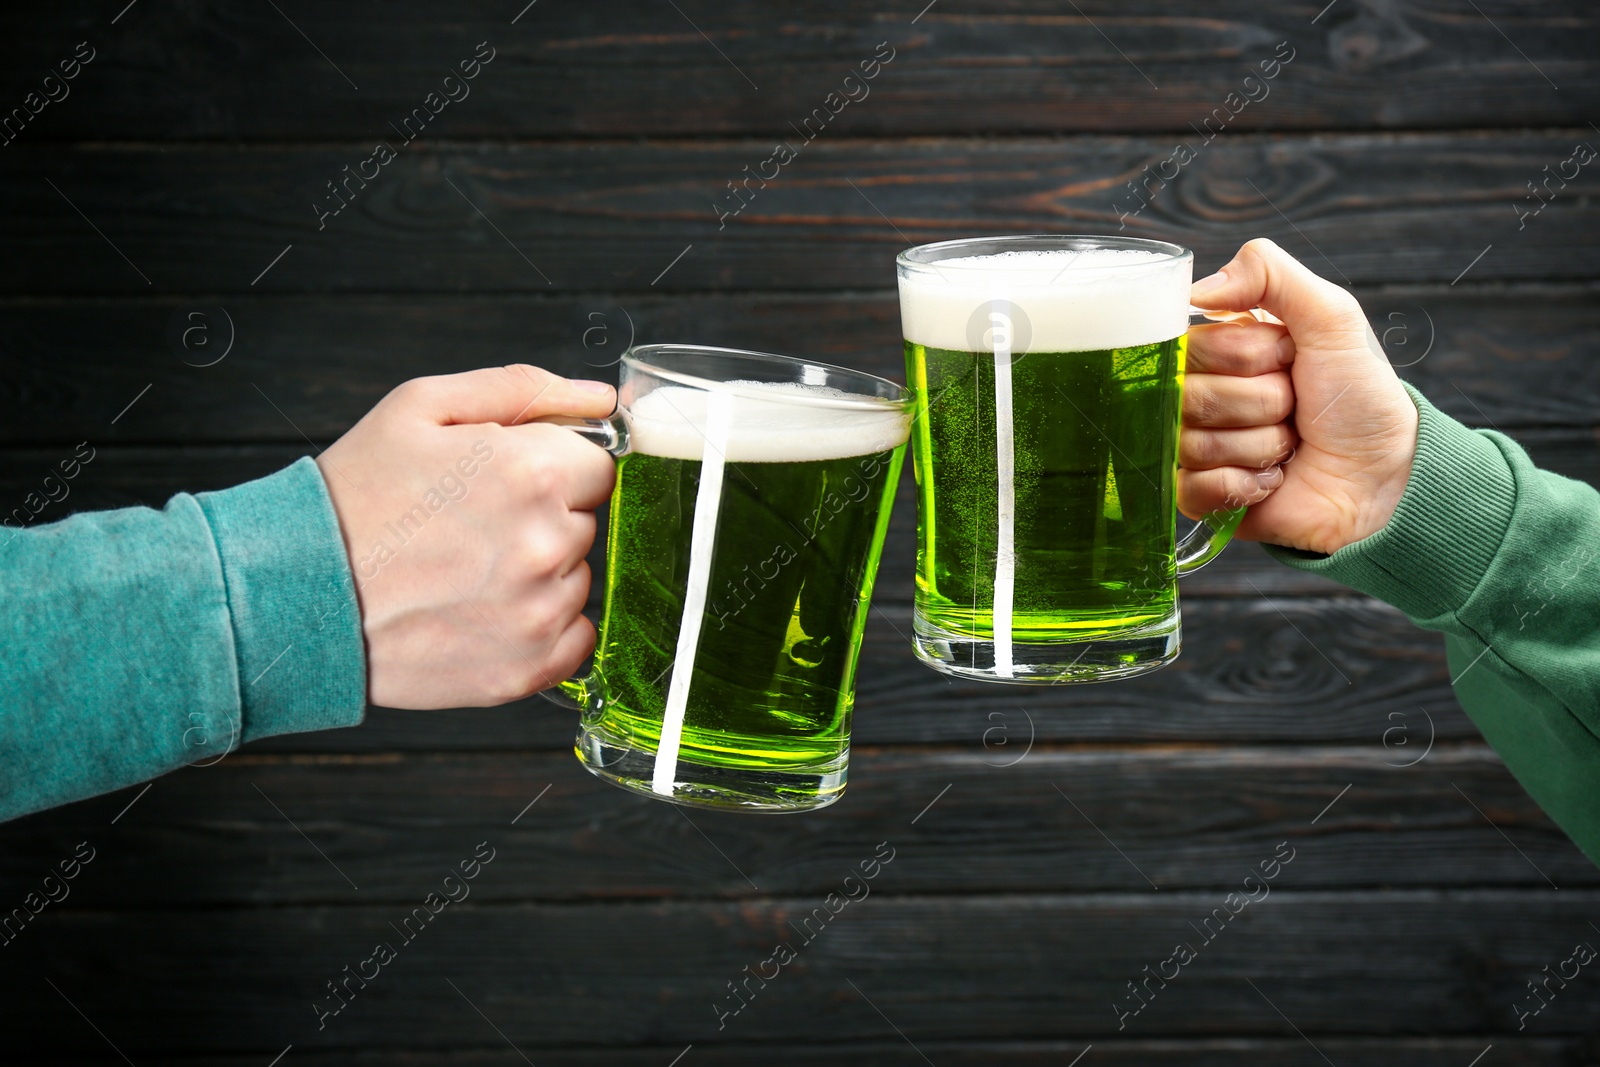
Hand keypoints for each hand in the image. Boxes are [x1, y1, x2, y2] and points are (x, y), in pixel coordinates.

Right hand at [316, 365, 616, 708]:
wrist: (291, 593)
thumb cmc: (353, 496)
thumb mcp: (423, 407)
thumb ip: (524, 391)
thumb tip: (601, 400)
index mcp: (532, 473)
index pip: (598, 467)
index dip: (553, 469)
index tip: (507, 482)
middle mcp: (547, 545)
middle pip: (585, 522)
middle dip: (542, 518)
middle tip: (469, 527)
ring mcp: (539, 613)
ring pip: (577, 579)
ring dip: (539, 574)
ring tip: (463, 571)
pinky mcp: (525, 669)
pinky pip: (574, 637)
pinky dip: (540, 627)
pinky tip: (480, 611)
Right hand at [1178, 238, 1419, 555]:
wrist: (1383, 474)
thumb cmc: (1359, 398)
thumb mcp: (1331, 316)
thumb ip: (1269, 273)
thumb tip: (1196, 291)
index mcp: (1221, 349)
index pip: (1195, 344)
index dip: (1249, 356)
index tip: (1289, 360)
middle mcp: (1200, 394)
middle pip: (1191, 395)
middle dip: (1261, 404)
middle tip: (1295, 408)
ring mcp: (1194, 446)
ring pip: (1194, 443)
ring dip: (1260, 447)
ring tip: (1290, 446)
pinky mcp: (1199, 496)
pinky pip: (1192, 487)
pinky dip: (1244, 485)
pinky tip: (1272, 479)